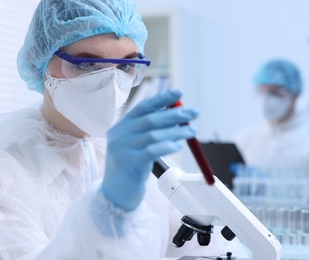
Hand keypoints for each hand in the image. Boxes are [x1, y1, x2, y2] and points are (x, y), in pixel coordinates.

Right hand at [101, 89, 197, 210]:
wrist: (115, 195)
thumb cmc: (131, 168)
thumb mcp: (136, 146)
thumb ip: (149, 131)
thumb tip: (176, 115)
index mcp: (121, 127)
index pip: (142, 107)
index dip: (161, 98)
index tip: (179, 93)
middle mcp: (119, 135)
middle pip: (150, 119)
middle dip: (175, 114)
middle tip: (194, 112)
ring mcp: (123, 149)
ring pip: (154, 134)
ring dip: (176, 131)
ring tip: (192, 130)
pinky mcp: (130, 164)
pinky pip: (152, 151)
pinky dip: (167, 146)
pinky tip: (178, 145)